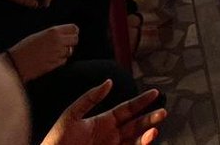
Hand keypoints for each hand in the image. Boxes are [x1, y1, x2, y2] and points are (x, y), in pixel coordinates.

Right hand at [6, 24, 78, 81]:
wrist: (16, 62)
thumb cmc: (24, 48)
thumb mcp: (39, 35)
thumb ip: (53, 34)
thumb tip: (65, 35)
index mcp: (53, 32)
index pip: (74, 28)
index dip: (73, 32)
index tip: (69, 34)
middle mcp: (58, 42)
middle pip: (75, 40)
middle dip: (71, 42)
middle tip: (63, 44)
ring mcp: (57, 54)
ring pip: (70, 51)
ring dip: (64, 52)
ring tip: (52, 52)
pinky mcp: (55, 64)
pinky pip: (63, 61)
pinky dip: (59, 60)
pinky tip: (49, 59)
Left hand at [41, 80, 165, 144]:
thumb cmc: (56, 141)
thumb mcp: (71, 115)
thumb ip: (90, 98)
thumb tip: (109, 82)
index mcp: (103, 121)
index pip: (127, 109)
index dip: (141, 101)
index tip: (155, 92)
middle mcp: (111, 135)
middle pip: (136, 125)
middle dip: (150, 118)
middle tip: (163, 112)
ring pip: (135, 140)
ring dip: (146, 135)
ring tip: (155, 129)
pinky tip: (145, 139)